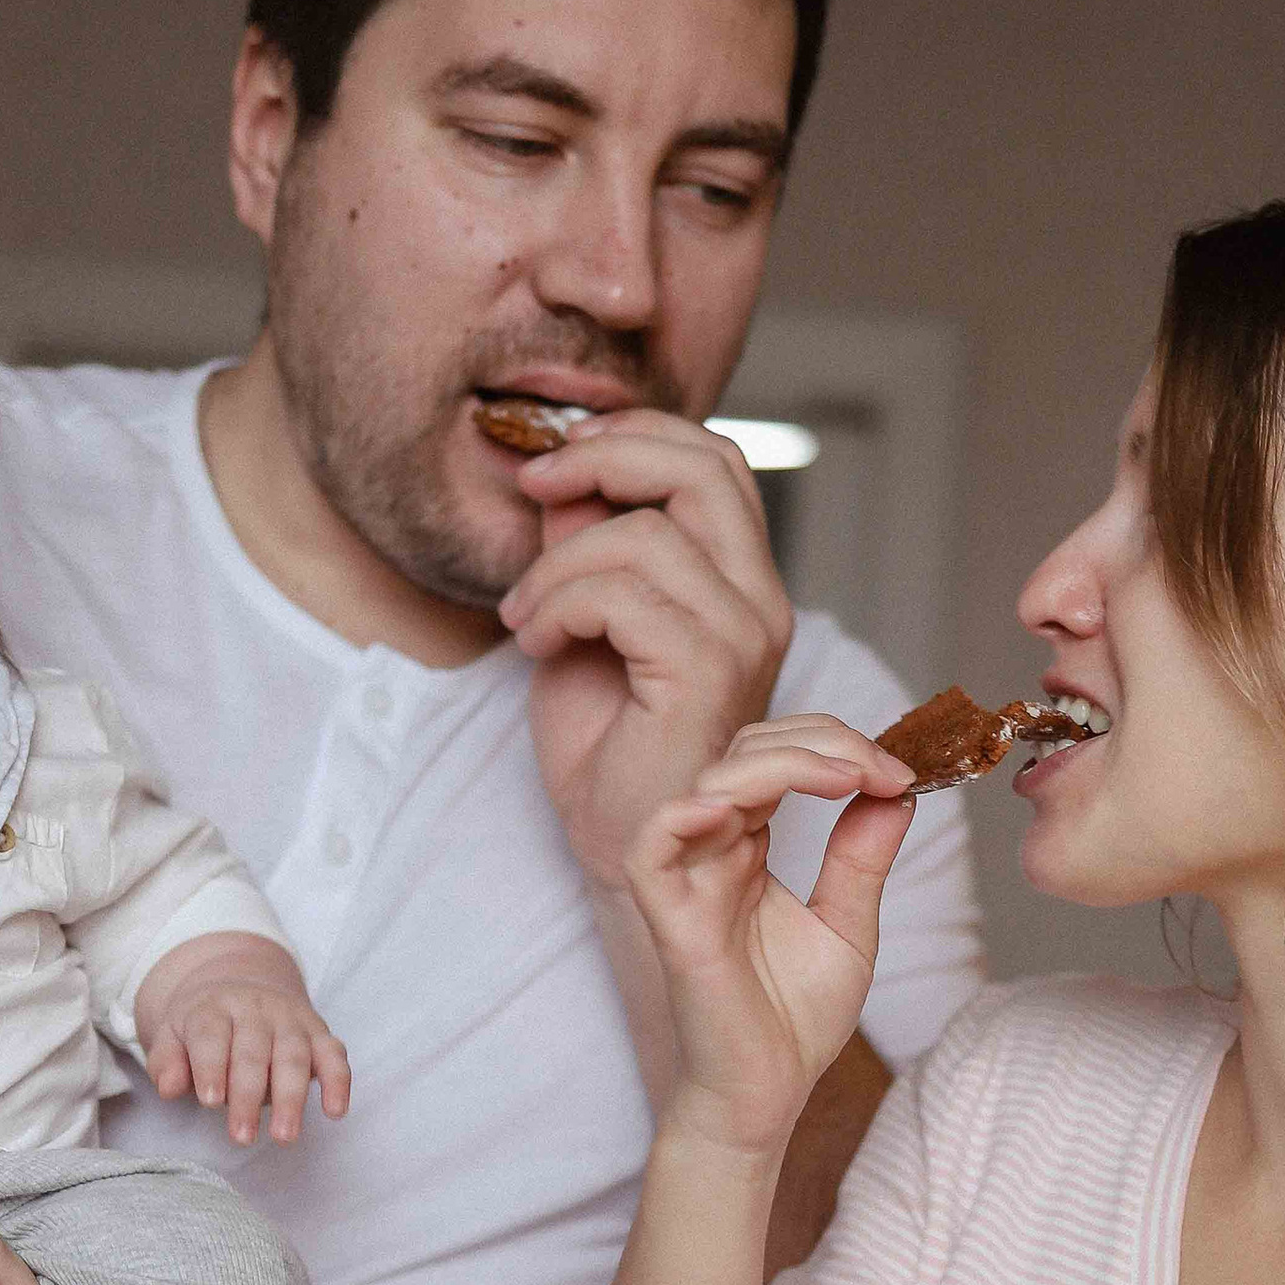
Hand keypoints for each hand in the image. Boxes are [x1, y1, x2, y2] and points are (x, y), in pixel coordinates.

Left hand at [135, 932, 349, 1145]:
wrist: (241, 984)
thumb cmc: (202, 1025)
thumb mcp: (173, 1036)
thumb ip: (167, 1062)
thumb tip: (168, 1088)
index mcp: (214, 1008)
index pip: (211, 1034)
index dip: (212, 1066)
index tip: (211, 1101)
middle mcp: (255, 1009)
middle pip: (254, 1051)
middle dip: (248, 1095)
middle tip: (242, 1136)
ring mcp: (291, 1020)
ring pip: (294, 1056)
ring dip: (291, 1098)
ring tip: (283, 1136)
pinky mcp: (319, 1033)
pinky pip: (334, 1054)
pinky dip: (338, 1082)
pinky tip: (335, 1111)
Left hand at [498, 414, 793, 894]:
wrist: (619, 847)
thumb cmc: (606, 746)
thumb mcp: (581, 616)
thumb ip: (584, 542)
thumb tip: (565, 471)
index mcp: (740, 584)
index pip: (714, 463)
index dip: (634, 436)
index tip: (554, 460)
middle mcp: (759, 603)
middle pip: (706, 467)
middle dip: (606, 456)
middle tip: (537, 485)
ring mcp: (743, 638)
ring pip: (645, 534)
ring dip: (557, 565)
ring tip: (525, 615)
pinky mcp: (707, 674)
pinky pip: (622, 594)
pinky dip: (559, 606)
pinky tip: (537, 642)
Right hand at [627, 715, 915, 1159]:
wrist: (767, 1094)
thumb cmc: (795, 1019)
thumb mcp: (849, 923)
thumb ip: (862, 857)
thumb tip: (896, 793)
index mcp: (751, 846)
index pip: (780, 759)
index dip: (838, 749)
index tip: (903, 772)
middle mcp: (715, 850)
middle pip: (747, 752)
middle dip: (822, 741)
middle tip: (884, 766)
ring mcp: (688, 879)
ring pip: (710, 782)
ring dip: (781, 762)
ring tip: (846, 775)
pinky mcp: (669, 917)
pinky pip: (652, 844)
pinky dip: (688, 812)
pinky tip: (747, 806)